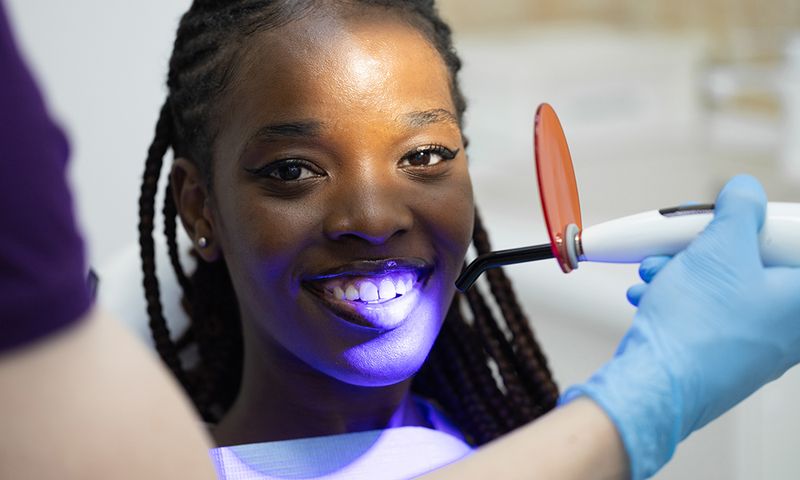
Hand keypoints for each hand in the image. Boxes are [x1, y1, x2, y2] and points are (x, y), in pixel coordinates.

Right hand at [561, 175, 799, 478]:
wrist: (654, 383)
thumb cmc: (696, 328)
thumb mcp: (720, 247)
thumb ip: (740, 210)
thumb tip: (745, 193)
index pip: (794, 244)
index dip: (763, 224)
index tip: (739, 216)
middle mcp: (788, 327)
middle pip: (754, 262)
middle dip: (708, 245)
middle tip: (685, 239)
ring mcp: (756, 346)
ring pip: (723, 287)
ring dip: (684, 270)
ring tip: (657, 271)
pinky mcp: (722, 357)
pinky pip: (706, 312)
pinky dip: (678, 297)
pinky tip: (652, 294)